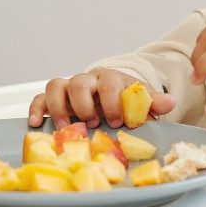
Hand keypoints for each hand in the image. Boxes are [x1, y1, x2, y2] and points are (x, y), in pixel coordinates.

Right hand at [28, 69, 174, 128]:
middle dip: (84, 105)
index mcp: (110, 79)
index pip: (108, 83)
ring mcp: (69, 88)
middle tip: (93, 123)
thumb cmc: (125, 100)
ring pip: (56, 85)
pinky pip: (40, 98)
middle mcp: (88, 81)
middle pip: (79, 82)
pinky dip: (36, 108)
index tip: (118, 121)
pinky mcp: (55, 99)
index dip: (112, 102)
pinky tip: (36, 123)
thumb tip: (169, 102)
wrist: (112, 95)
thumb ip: (152, 102)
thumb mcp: (141, 101)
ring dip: (59, 107)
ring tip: (66, 128)